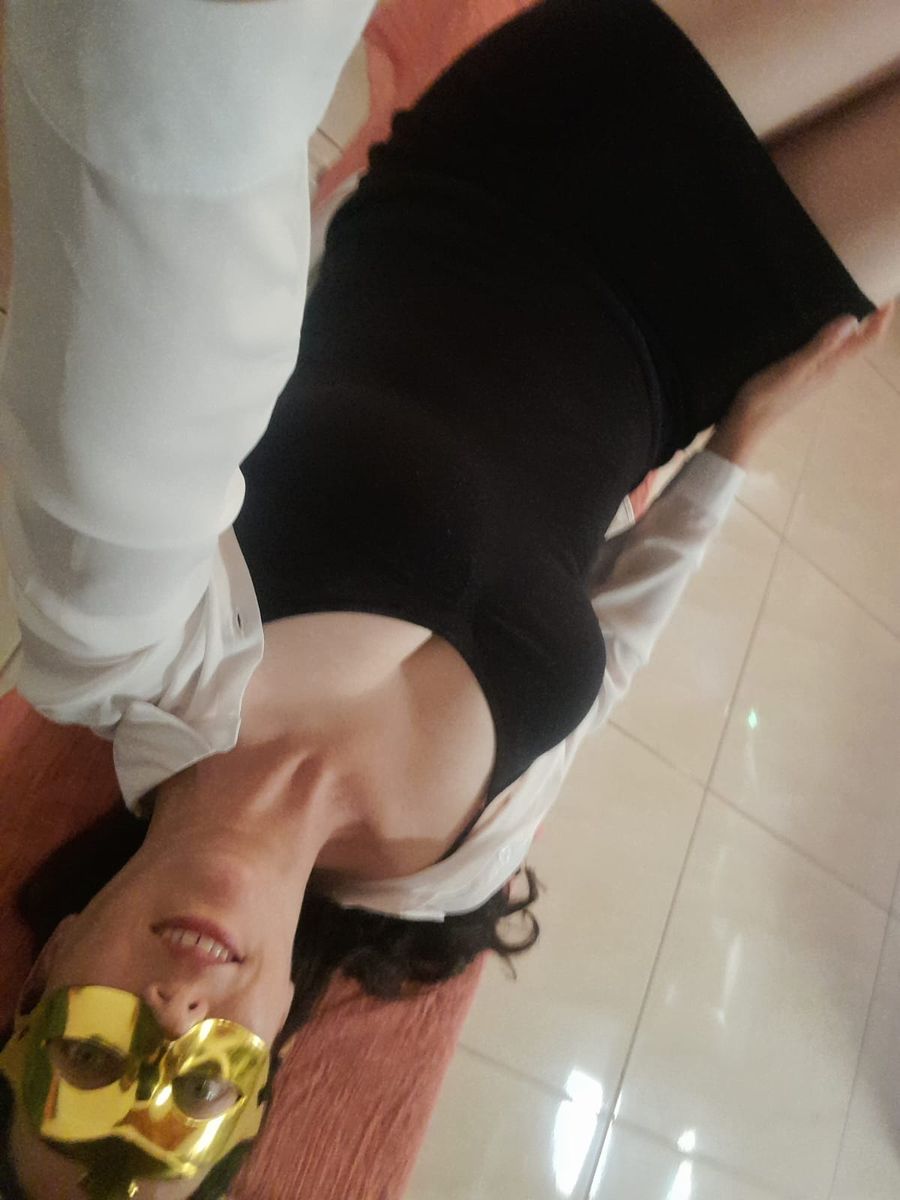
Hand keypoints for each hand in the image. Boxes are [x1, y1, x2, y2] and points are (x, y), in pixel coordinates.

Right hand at [707, 301, 895, 465]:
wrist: (744, 425)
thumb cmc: (765, 397)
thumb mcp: (792, 368)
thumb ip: (820, 346)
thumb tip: (852, 320)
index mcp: (831, 366)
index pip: (868, 340)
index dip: (882, 318)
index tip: (887, 295)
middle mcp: (829, 369)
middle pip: (861, 342)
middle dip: (871, 317)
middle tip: (869, 289)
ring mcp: (816, 372)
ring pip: (844, 345)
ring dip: (853, 325)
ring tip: (847, 299)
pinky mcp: (802, 373)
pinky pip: (827, 349)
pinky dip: (832, 333)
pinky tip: (818, 324)